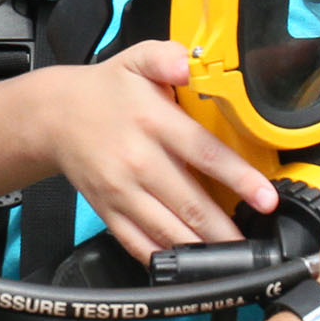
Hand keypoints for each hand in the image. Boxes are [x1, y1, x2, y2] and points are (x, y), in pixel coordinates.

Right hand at [28, 41, 277, 260]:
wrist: (53, 116)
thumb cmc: (105, 91)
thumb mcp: (136, 60)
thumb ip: (166, 57)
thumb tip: (186, 65)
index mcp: (151, 121)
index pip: (204, 153)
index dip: (239, 178)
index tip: (266, 199)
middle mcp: (136, 160)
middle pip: (190, 203)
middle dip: (226, 229)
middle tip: (255, 243)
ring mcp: (120, 190)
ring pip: (167, 230)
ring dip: (201, 250)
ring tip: (230, 258)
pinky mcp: (107, 210)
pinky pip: (136, 243)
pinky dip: (163, 259)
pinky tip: (187, 263)